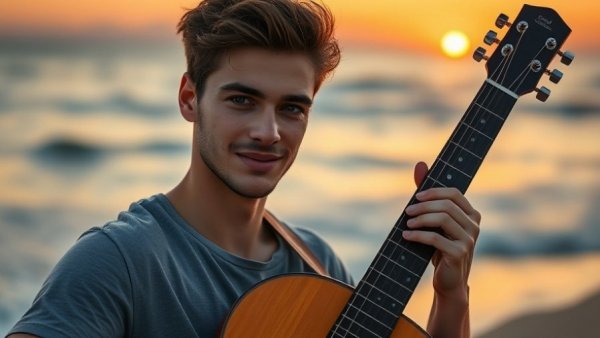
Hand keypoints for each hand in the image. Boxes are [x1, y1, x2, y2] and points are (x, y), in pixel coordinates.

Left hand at [403, 161, 480, 299]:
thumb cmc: (439, 248)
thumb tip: (420, 164)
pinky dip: (418, 235)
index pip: (454, 193)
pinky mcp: (460, 253)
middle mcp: (474, 225)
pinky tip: (406, 236)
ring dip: (420, 219)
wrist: (448, 281)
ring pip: (442, 219)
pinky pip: (436, 238)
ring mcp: (469, 240)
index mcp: (471, 214)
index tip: (416, 196)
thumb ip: (428, 195)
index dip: (434, 191)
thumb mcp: (434, 222)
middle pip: (446, 205)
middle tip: (407, 212)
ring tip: (407, 224)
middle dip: (423, 206)